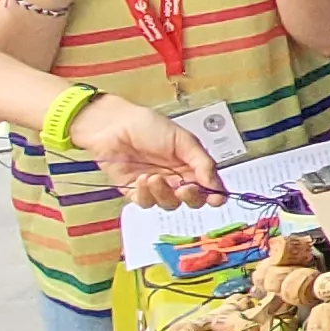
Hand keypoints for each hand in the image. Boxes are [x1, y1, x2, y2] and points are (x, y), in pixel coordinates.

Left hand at [66, 95, 225, 204]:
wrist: (113, 125)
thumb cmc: (147, 126)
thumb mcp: (182, 139)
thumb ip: (202, 162)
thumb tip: (216, 184)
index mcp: (191, 164)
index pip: (210, 185)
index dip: (216, 195)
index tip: (216, 199)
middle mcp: (176, 177)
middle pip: (193, 200)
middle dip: (191, 197)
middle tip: (184, 189)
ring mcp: (157, 186)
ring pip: (169, 204)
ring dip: (164, 193)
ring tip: (154, 178)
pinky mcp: (136, 192)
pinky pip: (147, 203)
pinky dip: (146, 194)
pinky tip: (141, 179)